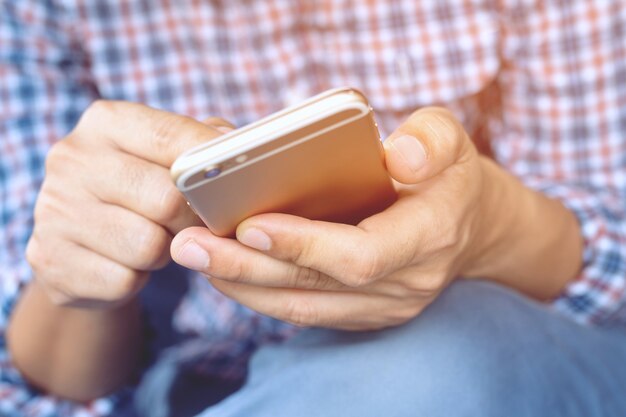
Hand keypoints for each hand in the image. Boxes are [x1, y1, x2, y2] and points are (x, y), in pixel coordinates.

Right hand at [26, 101, 229, 308]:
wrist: (80, 243)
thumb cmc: (141, 190)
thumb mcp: (166, 154)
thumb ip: (203, 143)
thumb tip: (237, 144)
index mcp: (105, 122)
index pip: (171, 137)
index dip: (210, 163)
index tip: (235, 180)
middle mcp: (71, 159)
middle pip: (165, 200)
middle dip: (190, 219)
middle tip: (193, 222)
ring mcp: (53, 211)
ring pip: (147, 246)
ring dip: (164, 252)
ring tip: (155, 239)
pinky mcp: (50, 261)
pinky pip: (123, 281)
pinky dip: (136, 280)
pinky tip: (126, 263)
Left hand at [171, 107, 499, 329]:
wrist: (466, 223)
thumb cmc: (446, 173)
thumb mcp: (449, 139)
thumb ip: (429, 140)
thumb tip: (396, 156)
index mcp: (429, 235)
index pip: (361, 255)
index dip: (304, 245)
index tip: (248, 225)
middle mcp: (407, 282)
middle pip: (317, 287)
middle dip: (249, 267)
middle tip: (190, 243)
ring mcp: (384, 306)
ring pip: (303, 307)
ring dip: (243, 284)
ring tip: (193, 255)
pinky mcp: (363, 313)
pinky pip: (304, 311)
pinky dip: (259, 292)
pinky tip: (223, 269)